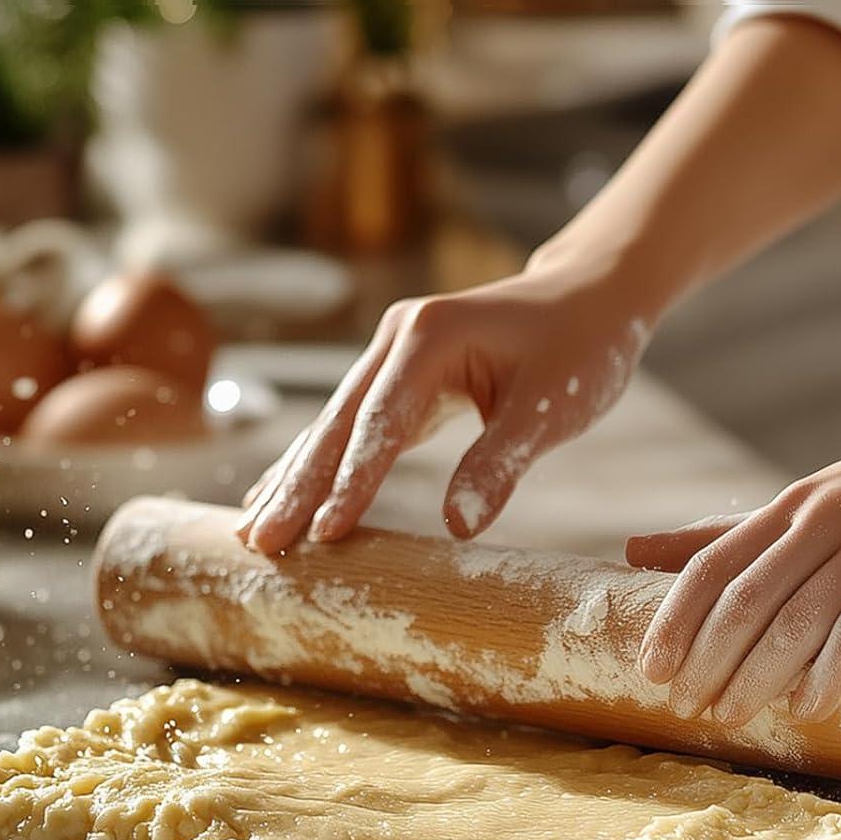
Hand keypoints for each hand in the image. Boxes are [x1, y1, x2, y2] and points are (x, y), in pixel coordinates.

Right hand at [236, 256, 651, 552]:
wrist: (589, 296)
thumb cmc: (580, 346)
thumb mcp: (553, 406)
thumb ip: (502, 462)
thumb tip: (459, 527)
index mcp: (430, 339)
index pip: (380, 424)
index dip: (351, 483)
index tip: (325, 534)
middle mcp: (396, 339)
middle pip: (336, 425)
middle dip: (297, 488)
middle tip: (261, 543)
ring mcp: (388, 355)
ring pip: (331, 427)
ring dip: (292, 481)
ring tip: (252, 531)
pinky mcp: (393, 376)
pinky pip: (346, 427)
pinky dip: (313, 465)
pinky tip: (277, 494)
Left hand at [630, 411, 840, 725]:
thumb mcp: (805, 505)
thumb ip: (729, 536)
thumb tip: (634, 551)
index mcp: (788, 507)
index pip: (712, 566)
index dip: (674, 621)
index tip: (650, 670)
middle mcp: (822, 520)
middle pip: (746, 599)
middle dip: (707, 659)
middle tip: (685, 707)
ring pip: (800, 617)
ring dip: (758, 675)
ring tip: (732, 716)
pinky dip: (833, 671)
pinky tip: (807, 707)